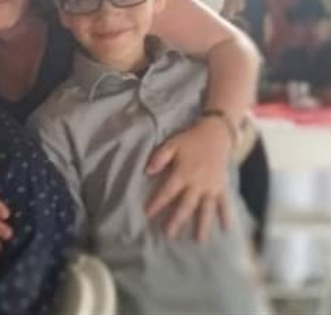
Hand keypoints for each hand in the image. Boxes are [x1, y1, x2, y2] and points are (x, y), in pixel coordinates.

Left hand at [145, 117, 232, 241]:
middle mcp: (197, 183)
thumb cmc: (190, 140)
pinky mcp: (222, 187)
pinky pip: (224, 204)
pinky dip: (226, 216)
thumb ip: (159, 157)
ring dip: (202, 225)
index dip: (157, 203)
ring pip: (206, 209)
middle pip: (185, 206)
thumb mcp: (172, 144)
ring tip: (198, 241)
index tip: (148, 214)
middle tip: (168, 235)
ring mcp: (211, 187)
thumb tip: (147, 171)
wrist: (215, 134)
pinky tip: (226, 229)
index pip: (167, 192)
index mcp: (182, 173)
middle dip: (176, 221)